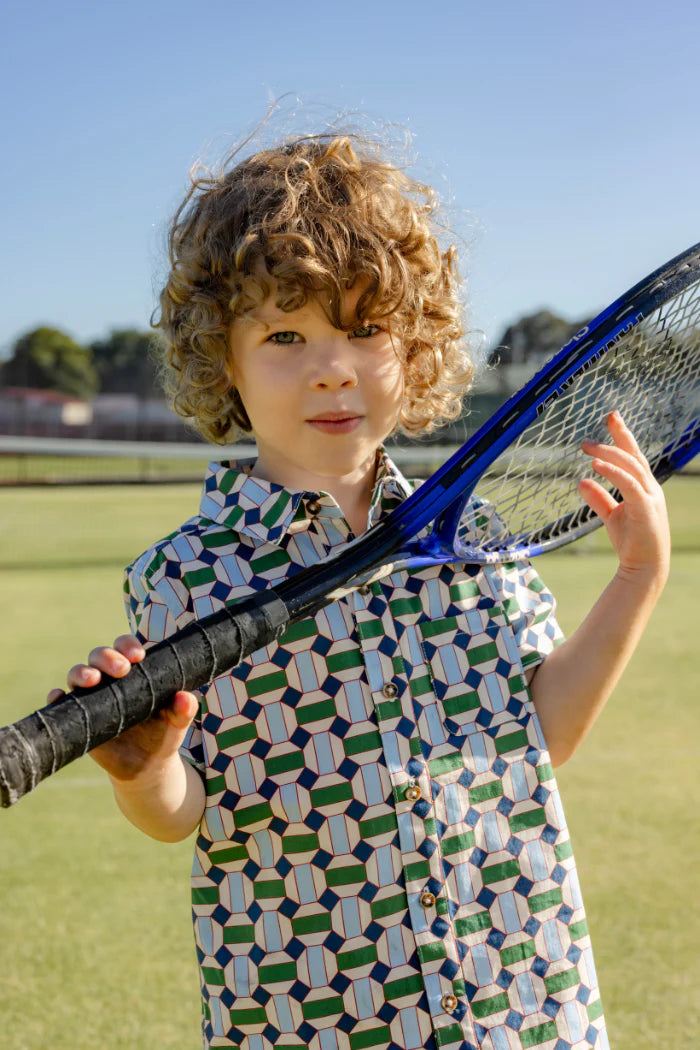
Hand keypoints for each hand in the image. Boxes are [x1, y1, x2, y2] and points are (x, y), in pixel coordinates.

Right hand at [47, 635, 199, 783]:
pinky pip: (61, 702)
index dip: (128, 645)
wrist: (146, 766)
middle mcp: (109, 679)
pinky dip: (56, 697)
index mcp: (135, 671)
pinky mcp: (79, 716)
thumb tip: (185, 697)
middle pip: (99, 655)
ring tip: (92, 680)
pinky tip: (58, 697)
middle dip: (107, 656)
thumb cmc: (164, 735)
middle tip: (121, 670)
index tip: (138, 656)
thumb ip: (184, 709)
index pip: (126, 647)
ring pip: (78, 674)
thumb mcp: (177, 723)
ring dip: (81, 672)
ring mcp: (91, 696)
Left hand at [579, 411, 670, 591]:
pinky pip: (630, 485)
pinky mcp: (646, 509)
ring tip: (589, 446)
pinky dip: (613, 473)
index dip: (623, 435)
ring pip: (632, 467)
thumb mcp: (611, 516)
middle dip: (621, 434)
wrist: (644, 569)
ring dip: (610, 454)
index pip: (633, 455)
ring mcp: (651, 498)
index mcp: (644, 487)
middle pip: (635, 455)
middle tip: (605, 418)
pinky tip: (596, 466)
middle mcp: (651, 488)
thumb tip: (581, 481)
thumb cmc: (631, 542)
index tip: (611, 416)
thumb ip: (598, 498)